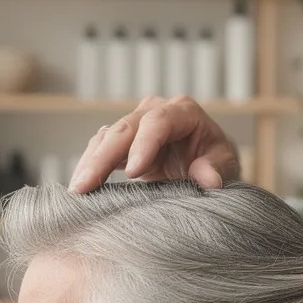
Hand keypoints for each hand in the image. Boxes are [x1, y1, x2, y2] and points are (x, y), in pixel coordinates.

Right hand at [69, 96, 240, 192]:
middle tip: (86, 186)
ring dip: (89, 163)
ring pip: (107, 137)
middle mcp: (155, 111)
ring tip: (77, 191)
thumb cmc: (216, 159)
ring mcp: (136, 123)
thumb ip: (216, 168)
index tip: (133, 173)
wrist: (206, 163)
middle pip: (125, 128)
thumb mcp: (225, 162)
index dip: (144, 145)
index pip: (158, 122)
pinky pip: (100, 148)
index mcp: (184, 111)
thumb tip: (208, 179)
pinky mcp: (123, 140)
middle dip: (104, 156)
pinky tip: (79, 188)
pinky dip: (89, 167)